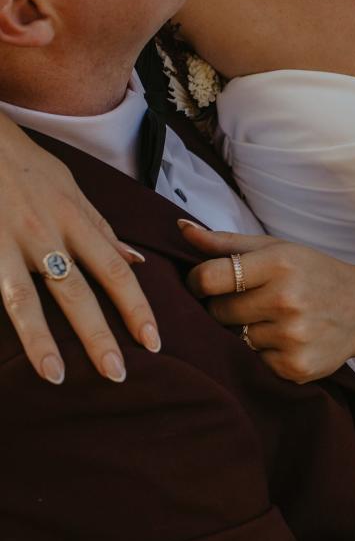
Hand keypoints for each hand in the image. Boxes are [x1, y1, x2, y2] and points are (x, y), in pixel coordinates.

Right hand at [0, 117, 159, 382]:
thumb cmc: (24, 164)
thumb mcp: (70, 188)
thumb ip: (101, 228)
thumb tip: (138, 260)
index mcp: (73, 220)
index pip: (116, 272)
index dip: (136, 309)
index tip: (153, 343)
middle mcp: (44, 234)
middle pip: (77, 292)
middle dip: (98, 336)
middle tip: (117, 375)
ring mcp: (6, 242)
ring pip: (26, 298)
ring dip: (42, 340)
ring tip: (57, 376)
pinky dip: (2, 321)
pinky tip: (9, 357)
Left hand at [182, 224, 354, 381]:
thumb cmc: (313, 274)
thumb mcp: (277, 249)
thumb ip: (226, 242)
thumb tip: (180, 228)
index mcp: (278, 264)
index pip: (210, 277)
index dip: (197, 282)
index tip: (204, 284)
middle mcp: (287, 300)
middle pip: (217, 312)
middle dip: (223, 308)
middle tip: (248, 303)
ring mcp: (293, 336)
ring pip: (234, 340)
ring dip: (244, 333)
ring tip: (271, 321)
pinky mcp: (296, 367)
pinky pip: (254, 363)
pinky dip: (262, 354)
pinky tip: (284, 341)